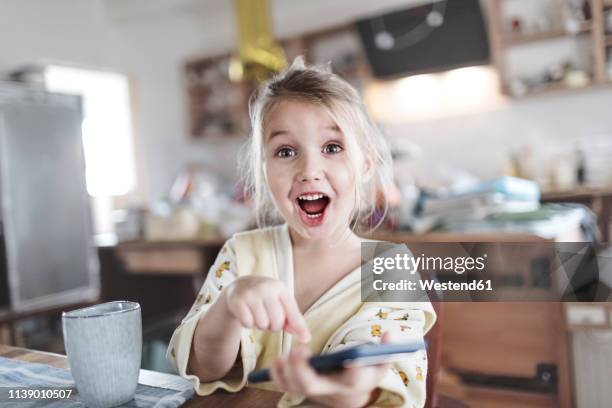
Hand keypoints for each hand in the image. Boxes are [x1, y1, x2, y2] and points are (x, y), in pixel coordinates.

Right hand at [223, 276, 310, 341]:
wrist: (240, 286)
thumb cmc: (266, 297)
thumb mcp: (280, 302)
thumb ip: (293, 319)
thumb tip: (306, 338)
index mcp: (280, 288)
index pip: (292, 312)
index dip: (299, 327)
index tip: (306, 339)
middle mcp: (266, 288)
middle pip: (277, 322)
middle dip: (273, 326)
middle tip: (268, 317)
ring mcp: (251, 294)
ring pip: (262, 324)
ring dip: (260, 325)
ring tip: (257, 314)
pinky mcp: (238, 301)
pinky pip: (248, 323)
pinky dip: (248, 323)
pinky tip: (247, 314)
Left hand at [269, 333, 392, 407]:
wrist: (350, 395)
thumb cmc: (365, 373)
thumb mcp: (380, 363)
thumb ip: (386, 349)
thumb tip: (389, 335)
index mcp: (354, 382)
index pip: (353, 379)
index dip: (354, 371)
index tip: (351, 362)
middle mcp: (332, 389)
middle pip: (313, 385)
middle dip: (303, 370)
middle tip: (299, 351)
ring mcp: (315, 391)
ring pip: (296, 387)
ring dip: (286, 372)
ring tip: (284, 356)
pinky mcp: (303, 389)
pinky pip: (286, 386)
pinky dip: (278, 376)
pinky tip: (277, 361)